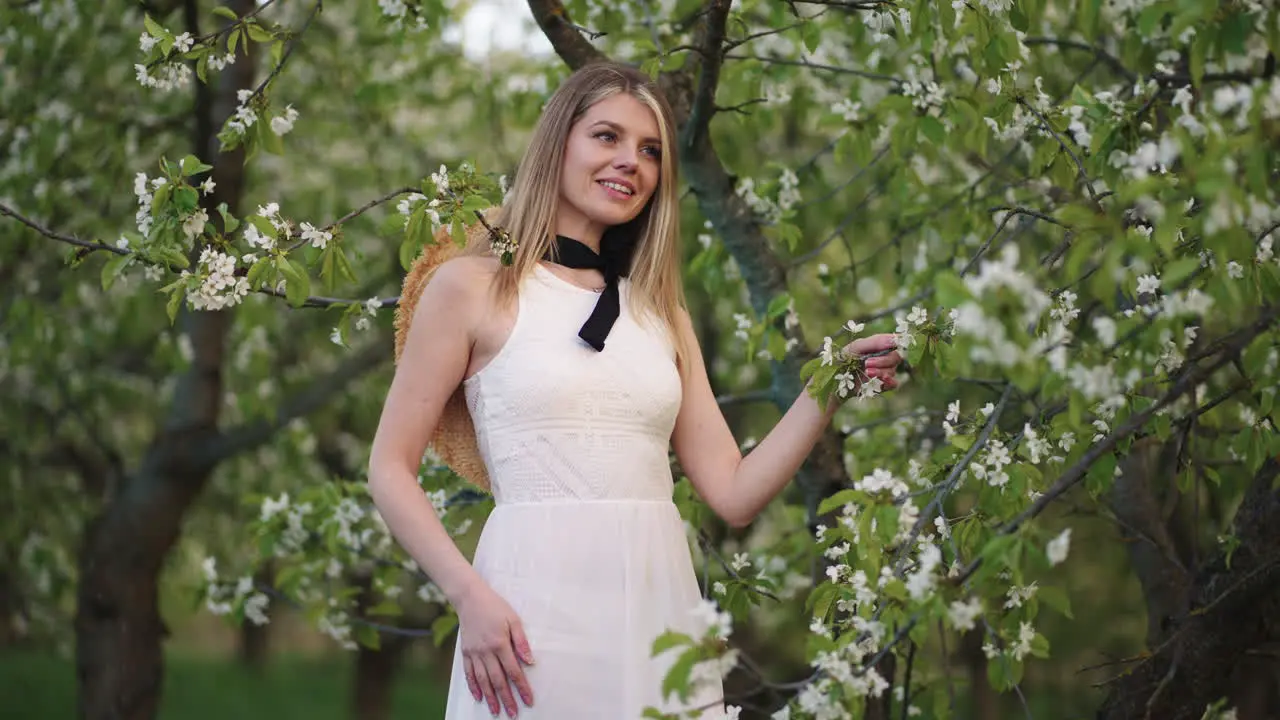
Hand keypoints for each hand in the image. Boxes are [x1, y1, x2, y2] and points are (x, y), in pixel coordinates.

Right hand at [456, 580, 534, 716]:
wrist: (470, 598)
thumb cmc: (495, 607)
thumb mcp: (513, 619)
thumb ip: (522, 642)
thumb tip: (530, 662)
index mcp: (500, 643)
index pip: (513, 671)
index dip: (522, 687)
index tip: (528, 700)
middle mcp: (486, 651)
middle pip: (498, 680)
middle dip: (507, 698)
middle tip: (513, 713)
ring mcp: (474, 653)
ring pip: (483, 680)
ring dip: (490, 697)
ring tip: (496, 711)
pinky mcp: (465, 652)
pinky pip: (469, 673)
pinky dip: (474, 686)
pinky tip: (479, 697)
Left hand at [842, 333, 900, 390]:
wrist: (836, 378)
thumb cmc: (846, 358)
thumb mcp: (857, 347)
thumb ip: (875, 342)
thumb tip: (895, 339)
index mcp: (880, 345)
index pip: (895, 342)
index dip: (894, 343)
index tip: (887, 346)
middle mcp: (885, 357)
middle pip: (896, 357)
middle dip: (883, 361)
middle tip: (867, 363)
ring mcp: (885, 371)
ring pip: (892, 371)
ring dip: (879, 372)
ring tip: (866, 372)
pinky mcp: (883, 384)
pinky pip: (893, 383)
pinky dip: (888, 381)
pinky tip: (880, 380)